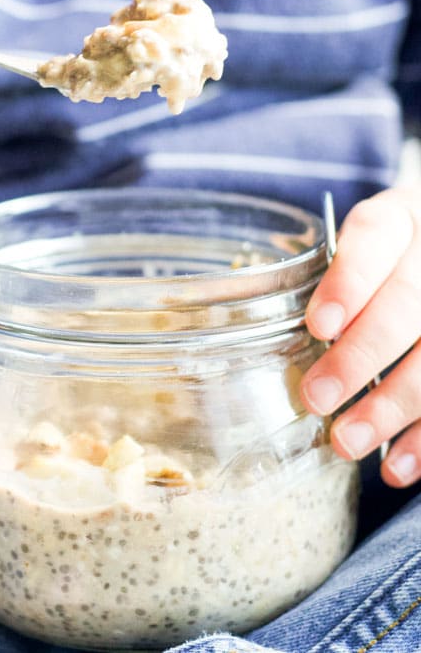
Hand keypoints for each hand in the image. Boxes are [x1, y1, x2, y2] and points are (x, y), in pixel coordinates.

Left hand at [300, 186, 420, 486]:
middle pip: (406, 303)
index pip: (376, 236)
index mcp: (400, 218)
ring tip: (348, 442)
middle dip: (360, 356)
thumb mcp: (358, 247)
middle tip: (316, 397)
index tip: (318, 325)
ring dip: (392, 406)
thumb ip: (334, 279)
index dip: (348, 283)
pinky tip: (398, 468)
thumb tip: (280, 342)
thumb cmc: (382, 257)